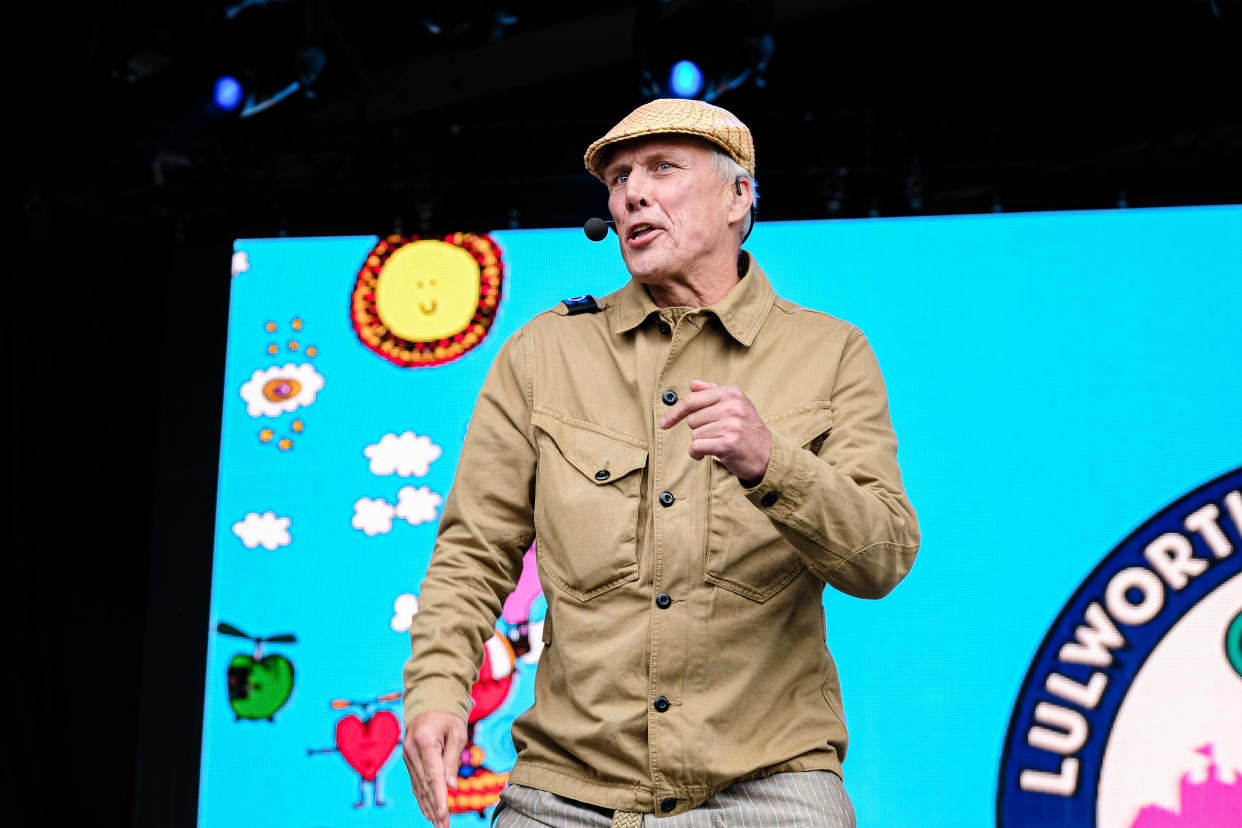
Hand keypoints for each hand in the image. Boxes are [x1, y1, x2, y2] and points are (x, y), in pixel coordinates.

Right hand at [402, 711, 467, 827]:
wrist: (429, 703)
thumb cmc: (448, 717)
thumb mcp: (457, 733)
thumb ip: (452, 759)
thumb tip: (450, 786)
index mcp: (425, 741)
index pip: (433, 775)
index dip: (438, 797)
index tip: (443, 814)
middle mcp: (412, 751)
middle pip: (424, 784)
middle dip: (435, 808)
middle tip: (443, 826)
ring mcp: (407, 756)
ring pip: (418, 787)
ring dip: (428, 807)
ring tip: (438, 824)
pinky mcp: (409, 761)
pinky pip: (416, 783)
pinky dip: (422, 798)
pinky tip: (428, 812)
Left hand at [659, 380, 771, 481]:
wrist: (767, 455)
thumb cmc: (747, 430)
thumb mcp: (736, 405)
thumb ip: (713, 393)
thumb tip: (693, 384)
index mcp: (731, 393)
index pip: (692, 399)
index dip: (675, 412)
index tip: (665, 423)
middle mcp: (732, 406)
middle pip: (692, 418)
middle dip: (698, 430)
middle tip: (714, 434)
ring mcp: (731, 424)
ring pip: (694, 434)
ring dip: (700, 443)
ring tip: (716, 443)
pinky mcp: (728, 443)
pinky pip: (697, 447)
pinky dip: (697, 454)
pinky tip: (705, 455)